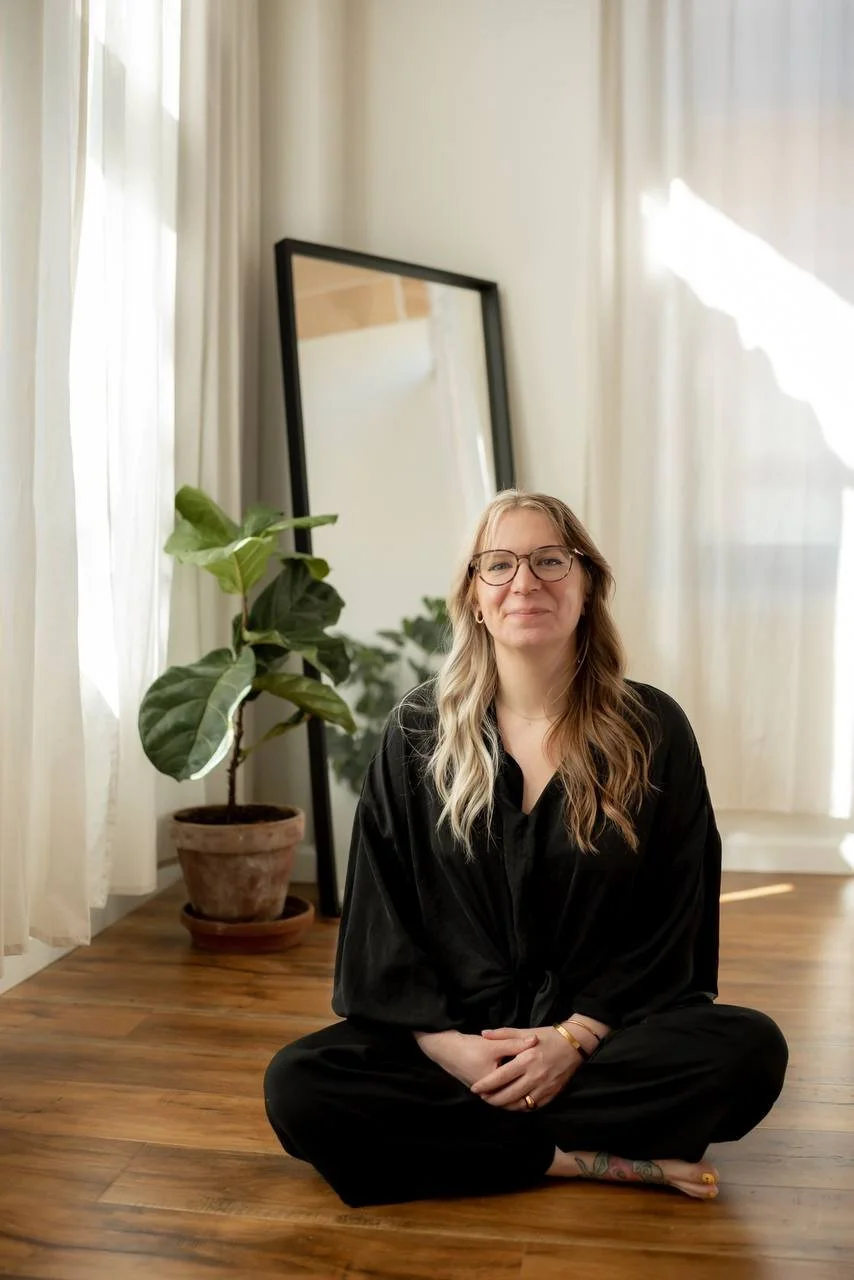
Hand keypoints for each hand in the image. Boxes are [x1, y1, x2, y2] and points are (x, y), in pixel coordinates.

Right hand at [415, 1028, 538, 1089]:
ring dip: (522, 1095)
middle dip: (531, 1092)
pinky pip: (502, 1097)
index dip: (535, 1077)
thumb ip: (515, 1043)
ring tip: (539, 1088)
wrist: (446, 1050)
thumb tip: (535, 1040)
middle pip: (515, 1098)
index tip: (550, 1069)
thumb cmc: (469, 1047)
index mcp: (494, 1083)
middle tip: (549, 1083)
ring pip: (508, 1100)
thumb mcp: (493, 1045)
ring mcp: (486, 1094)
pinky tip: (523, 1088)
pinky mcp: (483, 1091)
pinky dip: (512, 1095)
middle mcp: (490, 1094)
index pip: (520, 1084)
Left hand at [471, 1025, 582, 1110]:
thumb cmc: (548, 1036)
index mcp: (526, 1059)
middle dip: (493, 1099)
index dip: (486, 1085)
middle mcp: (535, 1076)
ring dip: (506, 1106)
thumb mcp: (525, 1032)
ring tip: (496, 1102)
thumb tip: (484, 1033)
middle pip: (508, 1095)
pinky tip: (514, 1104)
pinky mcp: (552, 1094)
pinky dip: (522, 1107)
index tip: (475, 1089)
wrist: (575, 1044)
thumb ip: (503, 1034)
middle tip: (483, 1098)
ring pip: (520, 1104)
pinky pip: (533, 1106)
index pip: (500, 1077)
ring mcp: (544, 1087)